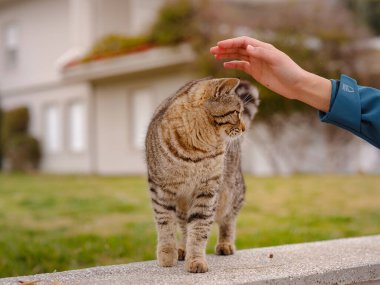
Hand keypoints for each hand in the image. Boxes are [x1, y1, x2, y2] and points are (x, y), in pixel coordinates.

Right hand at [210, 36, 331, 111]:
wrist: (296, 85)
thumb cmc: (289, 71)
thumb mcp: (277, 60)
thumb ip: (262, 53)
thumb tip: (248, 47)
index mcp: (263, 48)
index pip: (243, 42)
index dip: (231, 42)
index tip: (220, 46)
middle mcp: (258, 53)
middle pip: (238, 48)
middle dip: (225, 48)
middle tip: (212, 51)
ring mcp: (256, 63)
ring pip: (238, 56)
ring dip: (227, 55)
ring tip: (215, 56)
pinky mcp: (256, 72)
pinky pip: (242, 66)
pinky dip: (233, 65)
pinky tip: (225, 65)